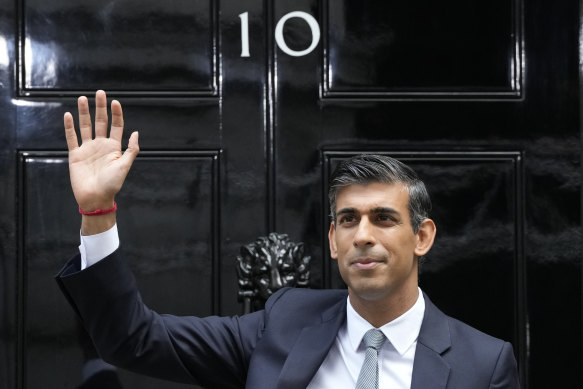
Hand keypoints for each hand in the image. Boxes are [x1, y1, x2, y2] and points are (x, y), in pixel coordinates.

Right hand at [64, 90, 138, 211]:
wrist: (96, 198)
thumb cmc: (112, 184)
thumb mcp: (125, 166)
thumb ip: (131, 149)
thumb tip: (136, 132)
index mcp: (114, 147)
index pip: (116, 126)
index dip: (116, 114)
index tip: (115, 102)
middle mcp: (101, 145)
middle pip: (100, 122)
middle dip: (100, 108)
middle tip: (100, 92)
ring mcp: (87, 148)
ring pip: (85, 126)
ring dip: (84, 112)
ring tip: (82, 98)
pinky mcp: (75, 154)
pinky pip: (71, 138)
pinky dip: (69, 127)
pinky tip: (68, 115)